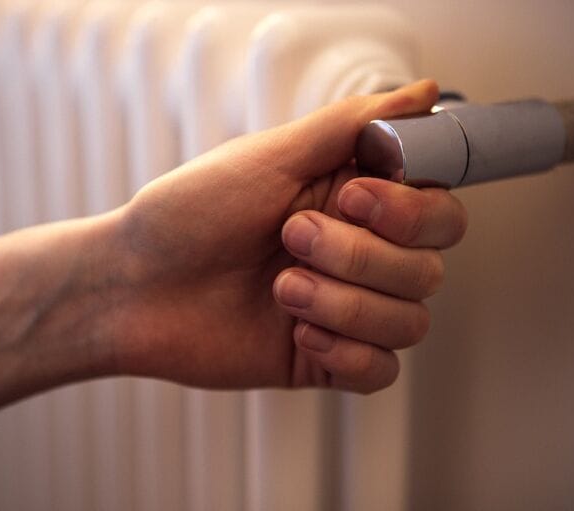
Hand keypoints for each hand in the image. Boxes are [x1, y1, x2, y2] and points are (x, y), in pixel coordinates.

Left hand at [103, 79, 466, 392]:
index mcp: (354, 202)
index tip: (350, 198)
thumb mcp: (270, 156)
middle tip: (291, 236)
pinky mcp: (327, 358)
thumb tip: (424, 92)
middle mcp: (359, 255)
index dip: (410, 211)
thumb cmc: (189, 214)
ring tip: (281, 288)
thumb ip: (353, 126)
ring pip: (410, 322)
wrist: (134, 286)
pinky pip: (381, 370)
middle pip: (428, 269)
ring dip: (344, 304)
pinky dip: (346, 352)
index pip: (439, 211)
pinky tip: (296, 333)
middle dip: (358, 256)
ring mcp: (345, 309)